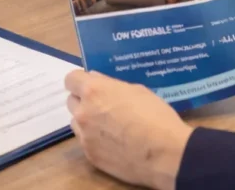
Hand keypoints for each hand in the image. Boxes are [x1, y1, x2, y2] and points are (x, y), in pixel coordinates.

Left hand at [64, 70, 192, 189]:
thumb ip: (112, 86)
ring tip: (109, 127)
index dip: (80, 81)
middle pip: (71, 102)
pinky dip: (96, 141)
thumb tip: (98, 82)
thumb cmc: (155, 115)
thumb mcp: (137, 90)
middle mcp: (83, 112)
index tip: (90, 85)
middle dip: (83, 102)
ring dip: (87, 122)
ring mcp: (84, 136)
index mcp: (94, 91)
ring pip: (77, 123)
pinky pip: (86, 143)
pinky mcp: (90, 156)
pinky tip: (114, 144)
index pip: (71, 79)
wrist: (164, 152)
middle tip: (102, 106)